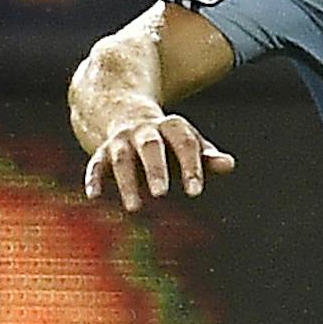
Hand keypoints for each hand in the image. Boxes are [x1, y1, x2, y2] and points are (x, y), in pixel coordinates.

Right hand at [84, 110, 234, 211]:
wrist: (127, 114)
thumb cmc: (169, 141)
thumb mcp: (190, 144)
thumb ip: (207, 156)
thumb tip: (229, 165)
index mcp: (172, 127)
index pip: (184, 143)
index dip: (190, 166)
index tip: (195, 192)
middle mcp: (144, 132)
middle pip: (150, 147)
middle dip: (155, 169)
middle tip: (161, 195)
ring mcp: (121, 141)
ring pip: (122, 159)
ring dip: (127, 183)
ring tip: (134, 209)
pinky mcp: (102, 152)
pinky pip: (95, 164)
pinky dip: (93, 179)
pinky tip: (94, 197)